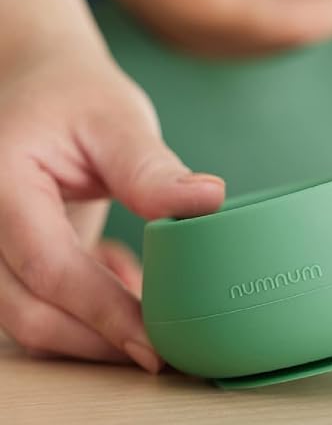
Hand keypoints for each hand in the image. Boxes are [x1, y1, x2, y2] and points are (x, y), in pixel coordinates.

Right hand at [0, 42, 223, 369]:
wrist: (45, 84)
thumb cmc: (77, 94)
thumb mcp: (116, 120)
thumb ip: (151, 168)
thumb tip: (208, 202)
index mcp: (2, 183)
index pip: (48, 266)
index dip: (103, 311)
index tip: (154, 341)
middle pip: (27, 310)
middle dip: (96, 339)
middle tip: (161, 350)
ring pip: (27, 318)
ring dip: (90, 335)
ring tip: (151, 326)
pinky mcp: (16, 253)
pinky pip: (39, 303)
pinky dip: (84, 313)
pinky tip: (128, 289)